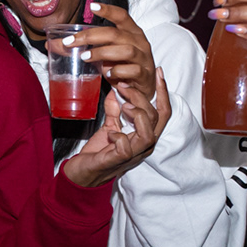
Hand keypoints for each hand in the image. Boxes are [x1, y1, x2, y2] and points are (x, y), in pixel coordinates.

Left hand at [49, 1, 154, 88]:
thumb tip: (57, 44)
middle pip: (115, 34)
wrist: (144, 89)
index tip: (92, 6)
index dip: (108, 10)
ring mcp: (144, 58)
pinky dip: (117, 71)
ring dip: (102, 53)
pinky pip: (132, 70)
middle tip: (71, 42)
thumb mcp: (107, 54)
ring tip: (85, 57)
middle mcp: (140, 42)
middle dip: (90, 36)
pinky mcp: (145, 75)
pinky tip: (107, 74)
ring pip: (125, 50)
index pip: (122, 16)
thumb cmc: (124, 67)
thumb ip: (89, 47)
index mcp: (132, 32)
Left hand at [61, 70, 169, 188]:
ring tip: (124, 106)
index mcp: (144, 135)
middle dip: (142, 97)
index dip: (164, 93)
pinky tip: (110, 132)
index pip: (163, 113)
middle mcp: (144, 145)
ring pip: (148, 133)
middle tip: (123, 85)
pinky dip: (119, 136)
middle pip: (157, 118)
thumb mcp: (109, 126)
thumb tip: (116, 90)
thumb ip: (115, 110)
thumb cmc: (99, 152)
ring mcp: (133, 155)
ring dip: (137, 115)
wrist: (82, 173)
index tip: (159, 73)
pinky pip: (126, 147)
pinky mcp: (118, 161)